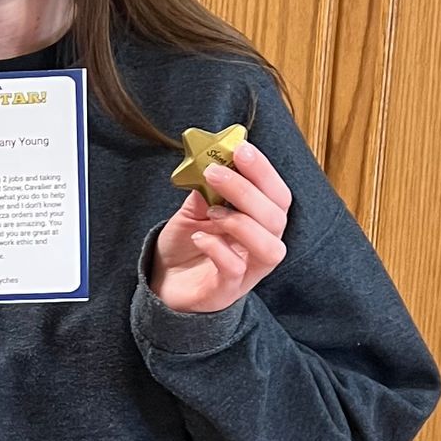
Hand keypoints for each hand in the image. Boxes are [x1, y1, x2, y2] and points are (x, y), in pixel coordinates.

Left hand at [149, 139, 290, 314]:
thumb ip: (205, 191)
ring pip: (270, 247)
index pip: (277, 195)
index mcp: (258, 222)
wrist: (163, 283)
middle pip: (276, 217)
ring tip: (211, 211)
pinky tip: (199, 237)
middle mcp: (260, 246)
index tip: (241, 149)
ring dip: (242, 222)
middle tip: (216, 171)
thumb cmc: (186, 246)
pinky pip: (236, 270)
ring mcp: (247, 272)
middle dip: (248, 190)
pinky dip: (218, 249)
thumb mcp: (192, 211)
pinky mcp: (227, 291)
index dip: (264, 171)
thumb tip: (212, 161)